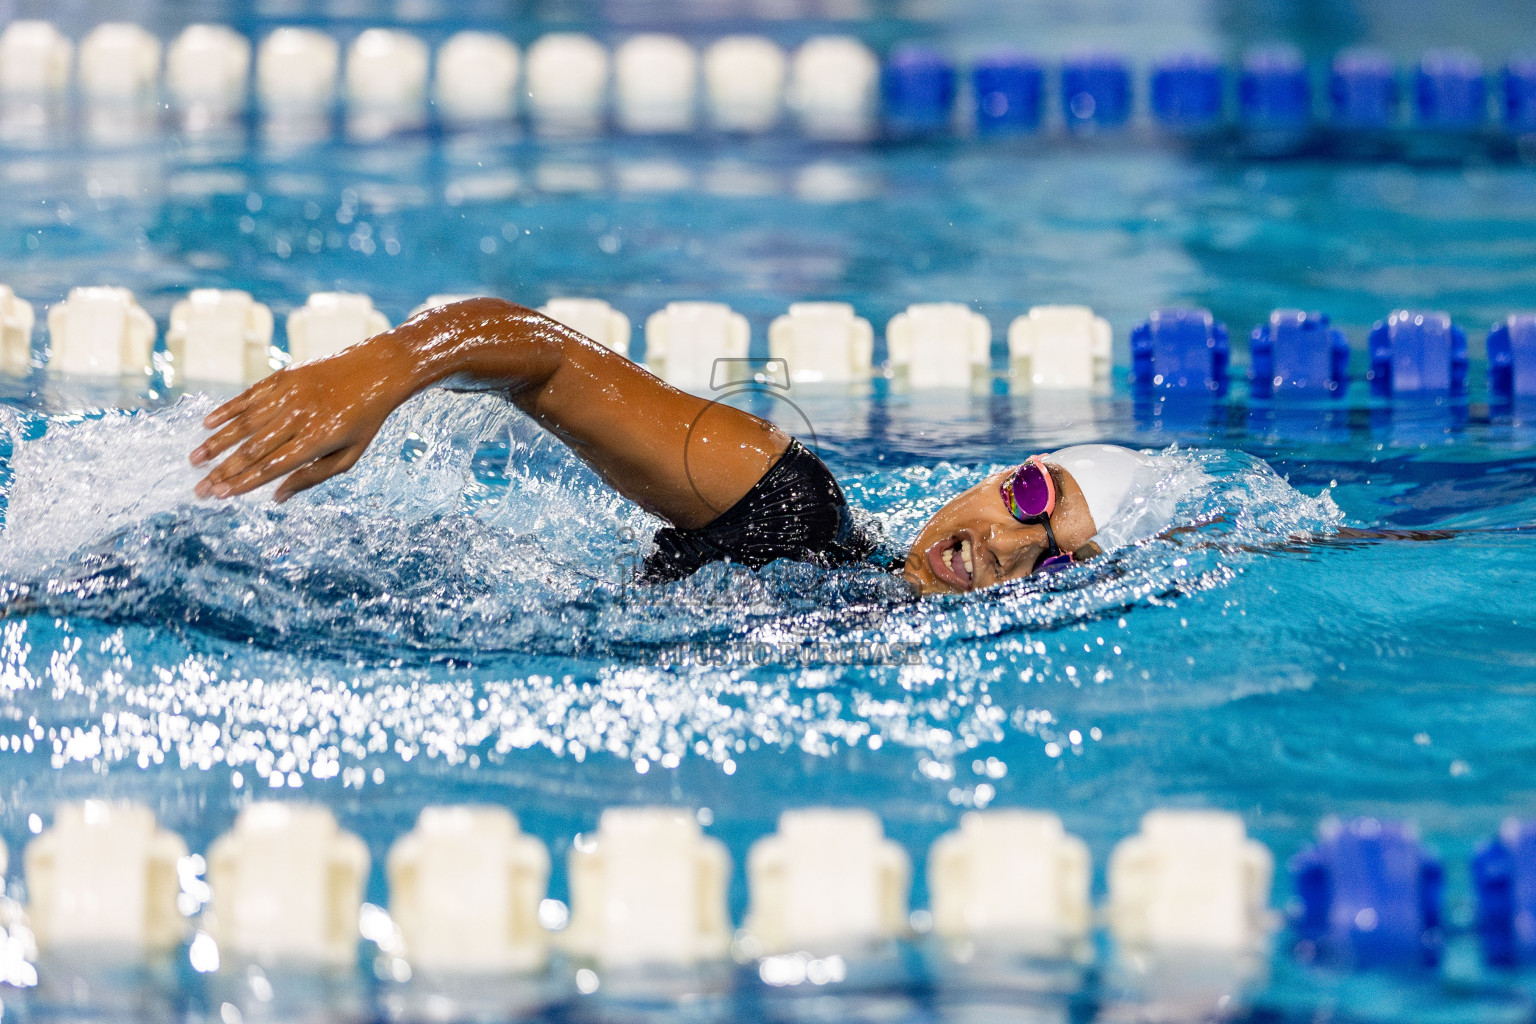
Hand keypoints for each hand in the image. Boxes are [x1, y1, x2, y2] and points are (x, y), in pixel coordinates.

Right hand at [190, 346, 411, 502]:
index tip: (219, 495)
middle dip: (222, 471)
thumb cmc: (364, 420)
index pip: (270, 467)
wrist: (377, 370)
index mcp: (317, 439)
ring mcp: (289, 394)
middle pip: (251, 449)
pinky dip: (227, 410)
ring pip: (244, 423)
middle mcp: (299, 416)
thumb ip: (312, 477)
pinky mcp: (283, 376)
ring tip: (194, 460)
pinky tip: (207, 424)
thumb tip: (276, 497)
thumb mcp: (349, 456)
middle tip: (199, 489)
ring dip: (216, 443)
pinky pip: (249, 396)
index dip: (242, 483)